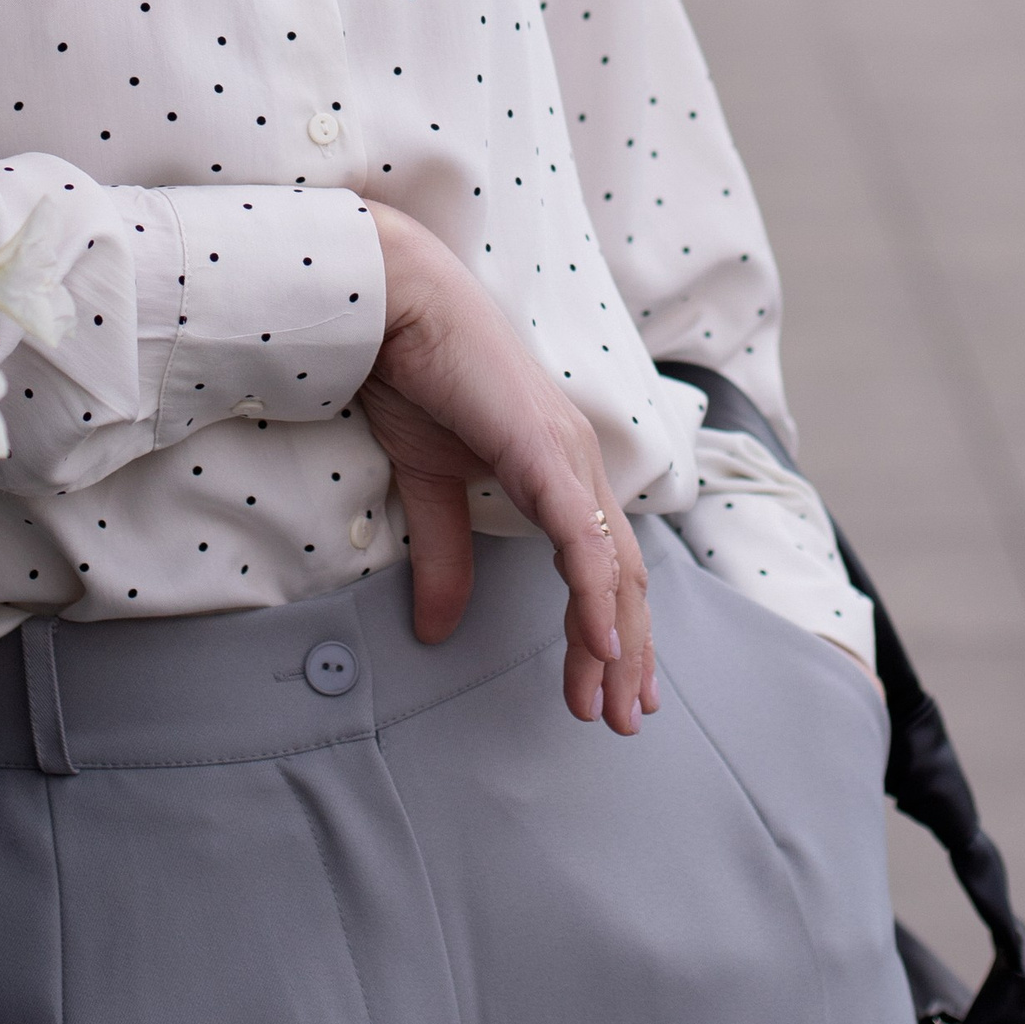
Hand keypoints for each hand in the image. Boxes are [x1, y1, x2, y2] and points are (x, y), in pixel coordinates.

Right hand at [359, 203, 655, 735]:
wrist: (396, 304)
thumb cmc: (414, 375)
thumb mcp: (429, 483)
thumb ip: (445, 553)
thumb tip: (437, 631)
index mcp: (558, 467)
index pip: (602, 564)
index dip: (610, 629)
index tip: (610, 689)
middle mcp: (577, 462)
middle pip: (623, 576)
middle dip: (628, 653)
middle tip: (625, 718)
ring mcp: (568, 454)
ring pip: (613, 567)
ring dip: (618, 642)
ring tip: (614, 704)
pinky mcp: (545, 450)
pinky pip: (582, 537)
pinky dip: (595, 594)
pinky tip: (603, 642)